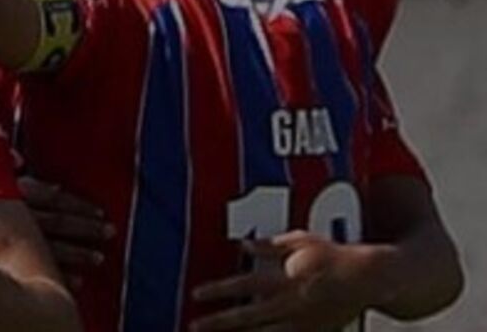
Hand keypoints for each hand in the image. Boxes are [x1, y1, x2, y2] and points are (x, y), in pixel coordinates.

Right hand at [19, 176, 112, 286]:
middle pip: (58, 221)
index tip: (100, 212)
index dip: (77, 205)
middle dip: (86, 227)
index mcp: (13, 194)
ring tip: (100, 259)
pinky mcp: (7, 264)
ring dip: (78, 253)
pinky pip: (37, 272)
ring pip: (51, 248)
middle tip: (111, 231)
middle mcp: (16, 217)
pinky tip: (80, 283)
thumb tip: (45, 179)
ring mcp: (11, 242)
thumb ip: (15, 176)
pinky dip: (61, 276)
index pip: (53, 198)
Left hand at [191, 231, 372, 330]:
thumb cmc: (332, 255)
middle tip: (194, 325)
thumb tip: (243, 245)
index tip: (195, 294)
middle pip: (247, 316)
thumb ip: (270, 246)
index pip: (242, 286)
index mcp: (283, 279)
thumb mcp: (300, 241)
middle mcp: (289, 303)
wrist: (370, 280)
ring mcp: (302, 323)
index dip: (218, 291)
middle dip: (218, 322)